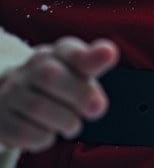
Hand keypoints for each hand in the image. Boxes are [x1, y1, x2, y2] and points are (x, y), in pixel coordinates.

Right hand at [0, 37, 117, 152]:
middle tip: (96, 109)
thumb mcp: (77, 70)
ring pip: (38, 107)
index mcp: (54, 53)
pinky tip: (49, 132)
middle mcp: (29, 69)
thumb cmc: (59, 84)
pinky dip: (43, 137)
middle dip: (79, 94)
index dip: (88, 54)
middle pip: (50, 76)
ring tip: (71, 124)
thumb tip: (109, 53)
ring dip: (64, 121)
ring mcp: (12, 93)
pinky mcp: (3, 119)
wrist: (16, 98)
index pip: (69, 49)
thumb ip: (93, 62)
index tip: (109, 55)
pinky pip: (24, 132)